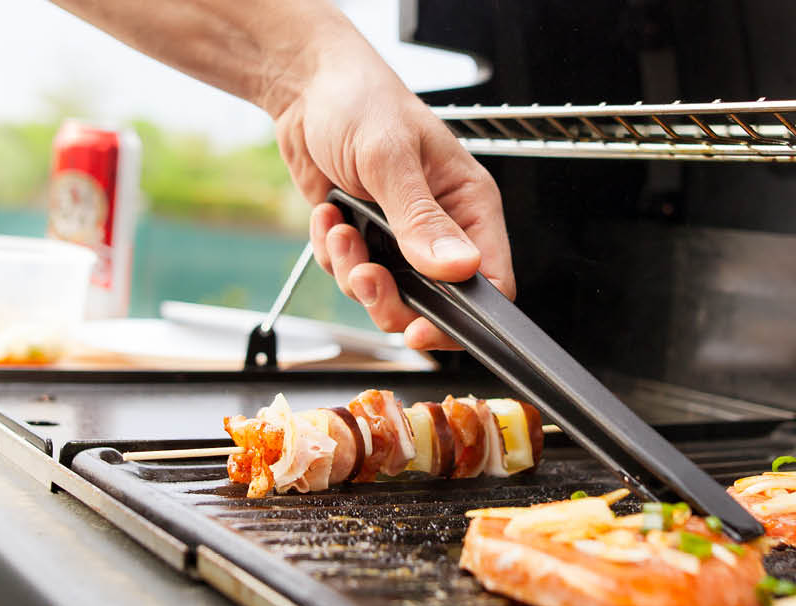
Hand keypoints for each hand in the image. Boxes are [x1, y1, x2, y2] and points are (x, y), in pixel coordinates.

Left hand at [272, 47, 513, 349]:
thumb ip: (420, 219)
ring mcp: (401, 235)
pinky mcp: (365, 237)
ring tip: (340, 229)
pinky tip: (329, 216)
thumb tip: (457, 267)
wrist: (306, 87)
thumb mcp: (389, 158)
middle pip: (434, 302)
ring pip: (388, 294)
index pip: (489, 280)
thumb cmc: (359, 101)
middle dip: (390, 296)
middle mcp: (441, 225)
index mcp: (469, 203)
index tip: (420, 327)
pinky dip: (333, 255)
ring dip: (354, 272)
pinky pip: (352, 275)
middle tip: (364, 273)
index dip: (460, 316)